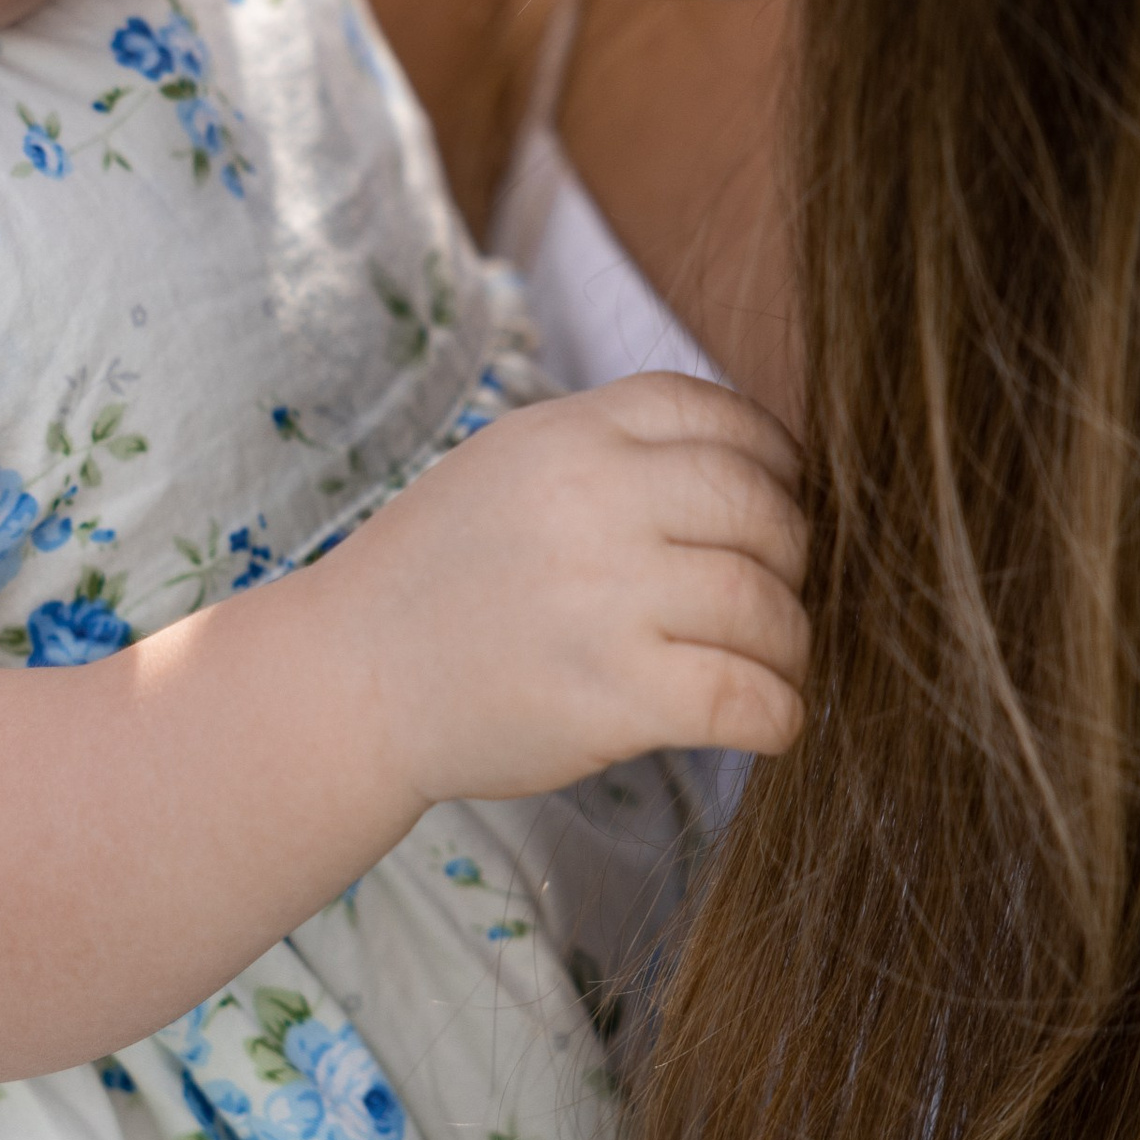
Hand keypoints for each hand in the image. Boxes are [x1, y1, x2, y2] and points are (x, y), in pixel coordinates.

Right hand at [351, 372, 807, 804]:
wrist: (349, 679)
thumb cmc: (436, 577)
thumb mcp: (508, 465)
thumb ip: (610, 451)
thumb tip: (748, 470)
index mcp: (571, 436)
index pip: (721, 416)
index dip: (773, 460)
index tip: (776, 502)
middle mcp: (593, 503)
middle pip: (761, 510)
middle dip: (790, 556)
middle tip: (771, 595)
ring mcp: (603, 600)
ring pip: (767, 607)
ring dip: (790, 644)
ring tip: (770, 664)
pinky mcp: (611, 696)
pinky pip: (746, 699)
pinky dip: (779, 715)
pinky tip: (767, 723)